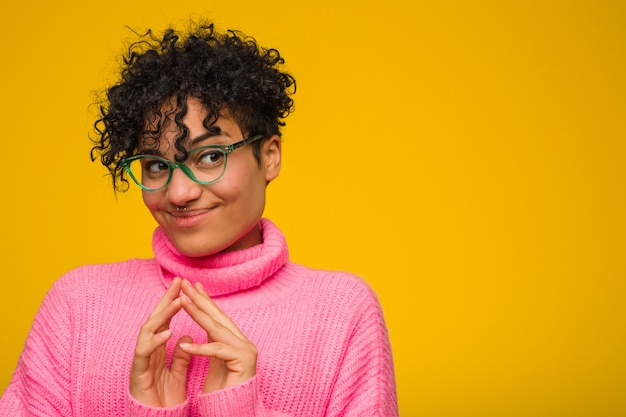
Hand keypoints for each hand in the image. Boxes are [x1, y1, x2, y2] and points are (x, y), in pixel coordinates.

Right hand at [130, 277, 191, 406]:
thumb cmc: (163, 399)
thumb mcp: (176, 373)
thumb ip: (180, 355)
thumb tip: (186, 335)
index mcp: (157, 349)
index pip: (165, 320)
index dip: (174, 302)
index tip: (185, 285)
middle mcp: (147, 350)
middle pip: (155, 319)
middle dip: (166, 299)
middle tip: (178, 282)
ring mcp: (141, 360)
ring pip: (147, 331)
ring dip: (162, 315)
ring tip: (177, 302)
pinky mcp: (137, 372)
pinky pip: (144, 353)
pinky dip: (155, 341)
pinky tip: (168, 332)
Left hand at [179, 279, 257, 392]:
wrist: (234, 410)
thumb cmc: (223, 389)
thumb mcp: (214, 360)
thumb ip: (212, 341)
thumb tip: (205, 325)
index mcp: (237, 340)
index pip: (218, 316)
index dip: (204, 300)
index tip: (191, 285)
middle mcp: (244, 341)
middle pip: (218, 317)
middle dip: (200, 299)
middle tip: (185, 284)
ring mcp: (246, 350)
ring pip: (217, 329)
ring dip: (197, 314)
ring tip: (182, 302)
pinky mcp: (243, 361)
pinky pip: (218, 351)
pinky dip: (201, 348)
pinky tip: (186, 344)